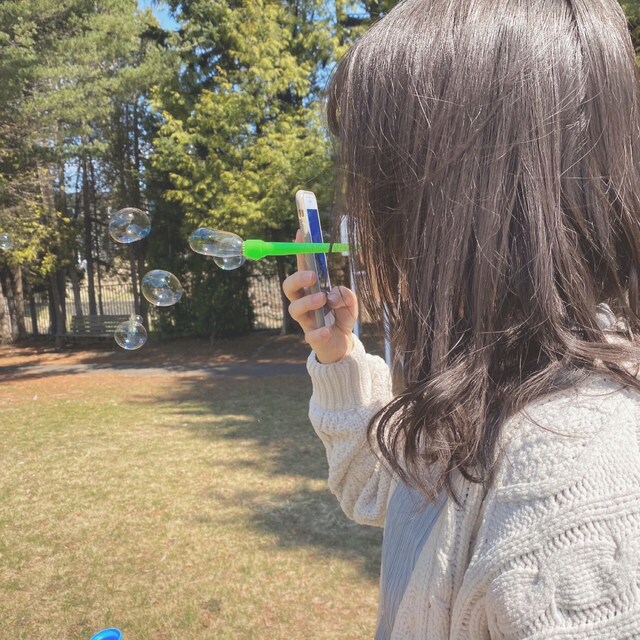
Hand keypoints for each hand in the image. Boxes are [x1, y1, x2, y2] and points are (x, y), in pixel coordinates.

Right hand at [282, 230, 357, 363]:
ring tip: (323, 300)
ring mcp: (306, 320)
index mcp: (311, 288)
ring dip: (307, 301)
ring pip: (294, 309)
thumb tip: (332, 295)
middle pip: (288, 287)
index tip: (301, 232)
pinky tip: (328, 329)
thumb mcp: (350, 301)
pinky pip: (310, 335)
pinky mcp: (312, 338)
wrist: (342, 344)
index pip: (302, 266)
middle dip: (297, 279)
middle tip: (312, 276)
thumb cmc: (341, 316)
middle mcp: (303, 302)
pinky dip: (318, 332)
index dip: (301, 250)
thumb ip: (345, 293)